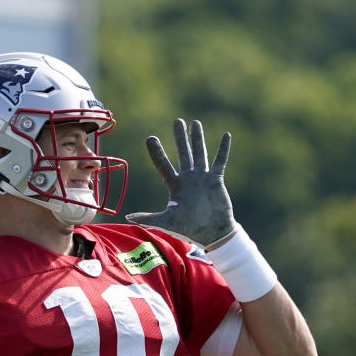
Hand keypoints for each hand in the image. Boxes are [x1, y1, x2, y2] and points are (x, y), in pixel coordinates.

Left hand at [126, 119, 234, 247]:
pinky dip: (223, 149)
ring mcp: (202, 178)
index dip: (157, 152)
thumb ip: (149, 218)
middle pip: (183, 153)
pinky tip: (226, 135)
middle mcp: (188, 178)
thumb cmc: (189, 229)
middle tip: (177, 121)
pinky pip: (220, 161)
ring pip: (199, 153)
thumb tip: (128, 217)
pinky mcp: (216, 180)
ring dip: (198, 138)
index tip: (151, 138)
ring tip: (196, 123)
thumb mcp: (166, 222)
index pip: (163, 164)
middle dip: (180, 137)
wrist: (211, 233)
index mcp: (175, 186)